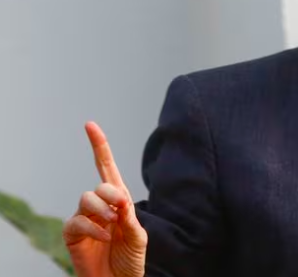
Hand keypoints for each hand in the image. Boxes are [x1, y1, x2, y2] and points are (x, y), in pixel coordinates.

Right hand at [63, 122, 147, 276]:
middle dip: (111, 193)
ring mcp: (85, 219)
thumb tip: (120, 198)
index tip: (90, 125)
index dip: (99, 146)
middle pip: (99, 183)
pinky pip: (77, 221)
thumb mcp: (138, 236)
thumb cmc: (131, 259)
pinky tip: (103, 237)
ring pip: (86, 198)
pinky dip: (92, 227)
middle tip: (120, 210)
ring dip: (101, 210)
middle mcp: (100, 206)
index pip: (106, 167)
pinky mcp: (72, 235)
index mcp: (118, 200)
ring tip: (112, 225)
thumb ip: (130, 216)